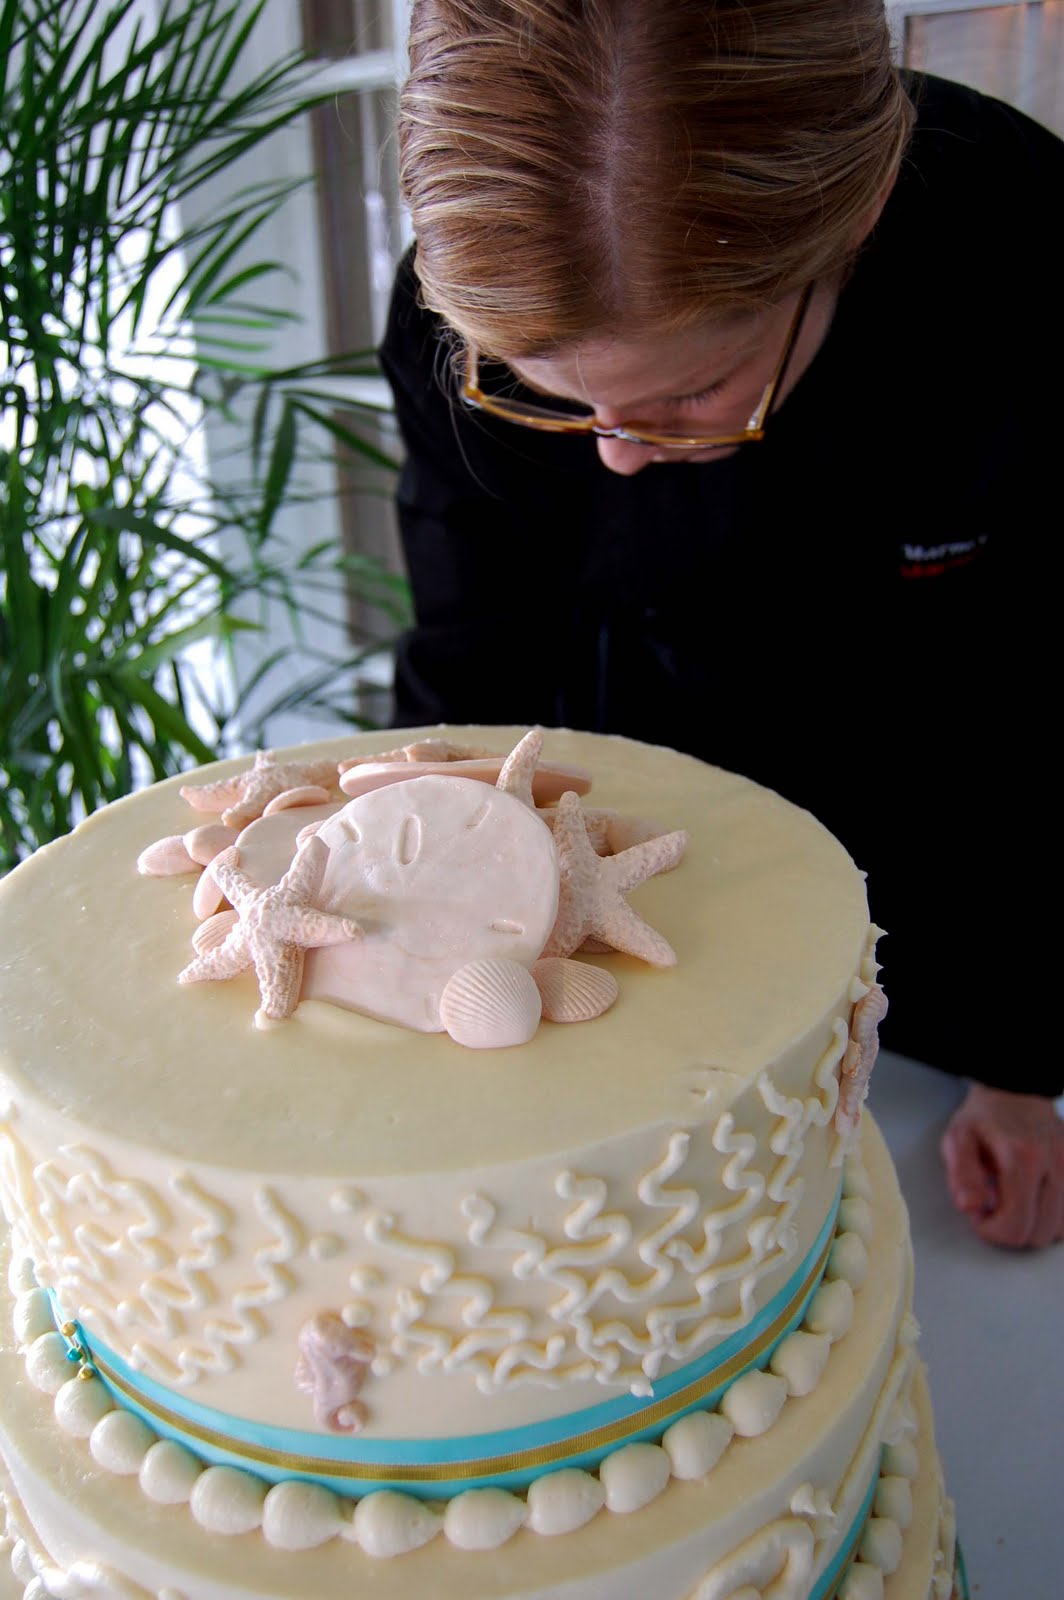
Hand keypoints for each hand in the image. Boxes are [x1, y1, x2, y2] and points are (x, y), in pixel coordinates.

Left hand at [940, 1083, 1063, 1248]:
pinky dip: (1052, 1217)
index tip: (980, 1211)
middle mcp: (1057, 1163)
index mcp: (1023, 1158)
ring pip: (1060, 1231)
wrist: (1016, 1093)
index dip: (992, 1230)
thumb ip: (962, 1175)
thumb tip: (970, 1206)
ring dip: (1034, 1224)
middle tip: (994, 1203)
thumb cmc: (984, 1119)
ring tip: (1015, 1199)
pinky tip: (1034, 1198)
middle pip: (1039, 1234)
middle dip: (1012, 1228)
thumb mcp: (958, 1139)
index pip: (1016, 1227)